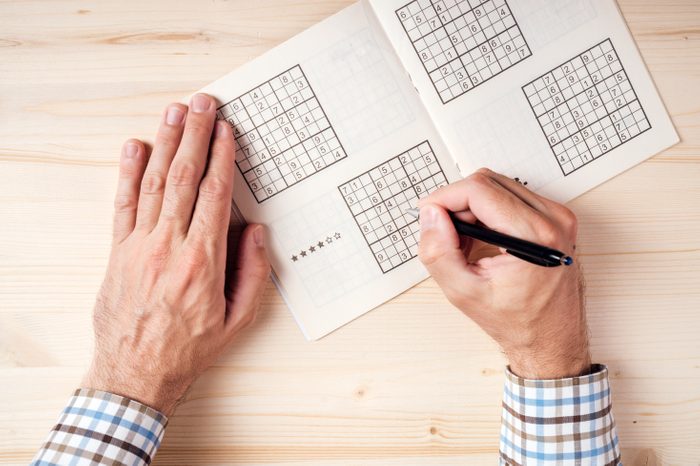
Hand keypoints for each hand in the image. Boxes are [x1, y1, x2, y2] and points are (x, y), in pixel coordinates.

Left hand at [82, 94, 270, 414]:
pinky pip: (123, 204)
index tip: (226, 130)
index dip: (221, 158)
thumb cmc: (190, 348)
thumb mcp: (239, 320)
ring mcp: (139, 246)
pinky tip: (135, 147)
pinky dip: (128, 172)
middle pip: (184, 178)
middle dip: (195, 135)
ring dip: (166, 143)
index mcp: (202, 262)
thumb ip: (253, 272)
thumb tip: (255, 230)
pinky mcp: (118, 252)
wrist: (136, 373)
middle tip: (202, 103)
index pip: (213, 196)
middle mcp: (168, 247)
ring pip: (154, 183)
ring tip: (175, 112)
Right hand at [418, 169, 589, 378]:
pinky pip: (511, 197)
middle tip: (444, 233)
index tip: (427, 213)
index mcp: (535, 235)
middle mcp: (553, 219)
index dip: (444, 197)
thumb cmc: (517, 322)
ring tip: (462, 241)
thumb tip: (430, 215)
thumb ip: (438, 251)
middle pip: (488, 182)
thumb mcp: (463, 292)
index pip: (479, 189)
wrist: (552, 339)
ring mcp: (557, 217)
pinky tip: (479, 238)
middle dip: (457, 202)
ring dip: (471, 207)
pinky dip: (487, 211)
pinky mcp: (555, 219)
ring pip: (498, 186)